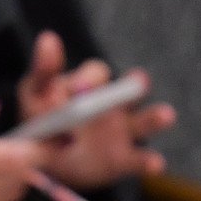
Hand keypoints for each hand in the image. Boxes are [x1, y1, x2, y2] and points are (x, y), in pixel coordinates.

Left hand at [16, 31, 175, 189]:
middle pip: (128, 91)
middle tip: (138, 83)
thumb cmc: (40, 120)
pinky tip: (155, 163)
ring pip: (143, 122)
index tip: (79, 89)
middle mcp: (111, 104)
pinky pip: (138, 160)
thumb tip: (48, 37)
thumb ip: (43, 71)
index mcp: (89, 84)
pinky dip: (148, 162)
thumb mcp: (34, 94)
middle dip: (132, 88)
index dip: (90, 79)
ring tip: (166, 115)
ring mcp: (120, 132)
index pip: (96, 74)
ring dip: (154, 117)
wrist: (46, 163)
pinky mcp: (123, 160)